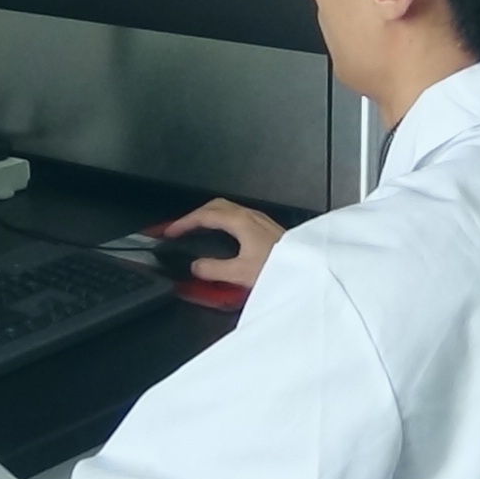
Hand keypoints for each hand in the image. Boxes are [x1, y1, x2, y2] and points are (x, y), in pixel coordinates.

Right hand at [162, 198, 285, 288]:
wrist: (309, 269)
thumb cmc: (283, 267)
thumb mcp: (241, 272)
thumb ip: (214, 269)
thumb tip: (196, 267)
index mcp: (241, 221)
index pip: (205, 215)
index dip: (185, 222)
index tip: (170, 230)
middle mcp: (251, 216)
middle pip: (216, 206)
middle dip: (195, 214)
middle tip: (181, 226)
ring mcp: (261, 220)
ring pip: (229, 209)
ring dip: (210, 216)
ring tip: (198, 228)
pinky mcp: (267, 228)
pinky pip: (238, 217)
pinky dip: (223, 222)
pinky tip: (224, 235)